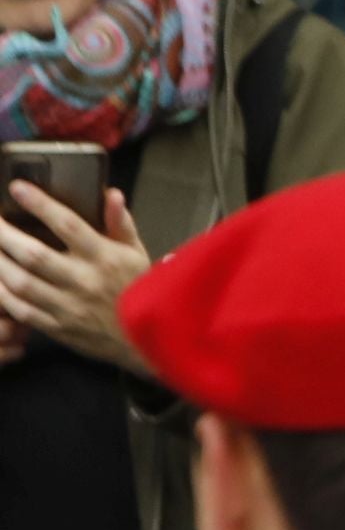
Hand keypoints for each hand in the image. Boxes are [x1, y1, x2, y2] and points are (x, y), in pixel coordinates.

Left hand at [0, 189, 154, 375]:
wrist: (146, 342)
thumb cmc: (139, 290)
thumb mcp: (137, 253)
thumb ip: (121, 223)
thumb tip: (111, 194)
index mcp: (106, 258)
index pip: (69, 225)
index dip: (40, 205)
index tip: (17, 187)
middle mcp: (84, 281)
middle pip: (34, 254)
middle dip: (4, 233)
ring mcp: (69, 307)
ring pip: (21, 282)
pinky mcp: (58, 328)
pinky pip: (21, 310)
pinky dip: (1, 293)